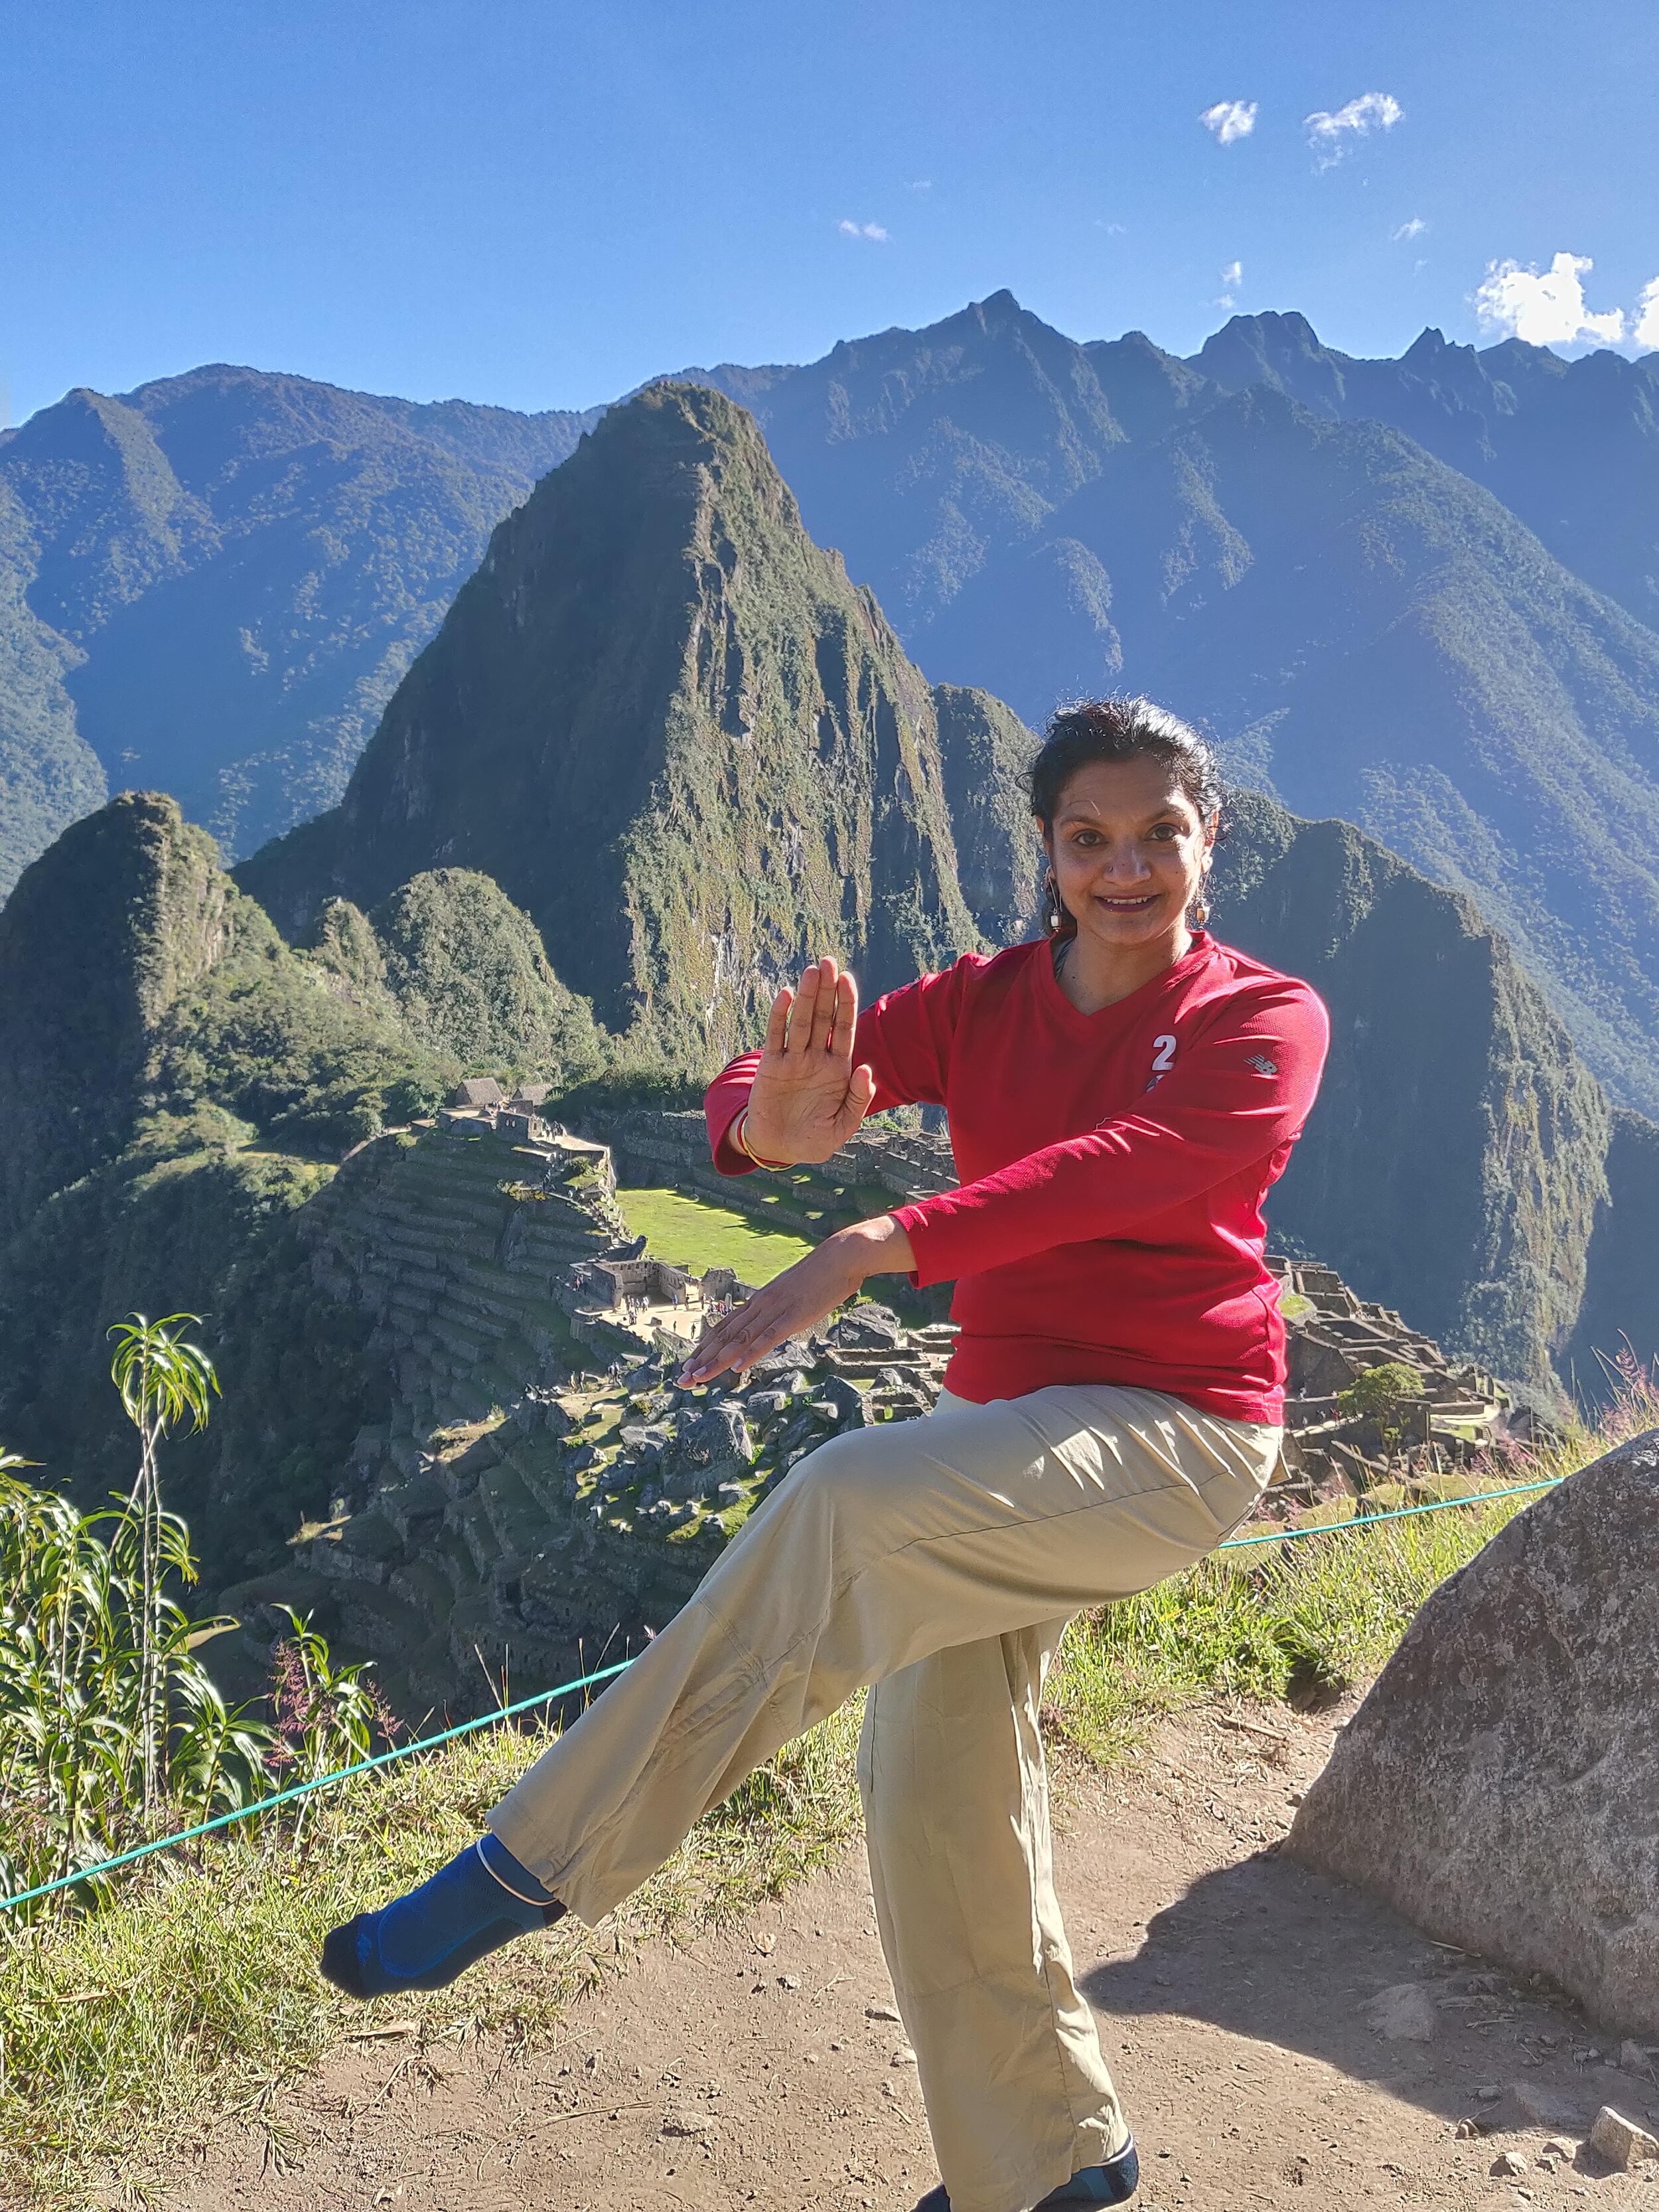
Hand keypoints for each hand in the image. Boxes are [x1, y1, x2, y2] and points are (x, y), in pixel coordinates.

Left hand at [678, 1216, 914, 1384]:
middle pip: (723, 1336)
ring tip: (697, 1378)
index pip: (724, 1327)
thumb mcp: (793, 1294)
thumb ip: (780, 1309)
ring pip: (739, 1340)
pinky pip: (767, 1338)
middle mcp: (760, 1306)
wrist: (839, 1256)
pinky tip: (737, 1368)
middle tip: (682, 1379)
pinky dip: (750, 1354)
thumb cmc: (821, 1275)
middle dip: (701, 1359)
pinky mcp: (792, 1317)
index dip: (704, 1348)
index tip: (690, 1364)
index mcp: (759, 1301)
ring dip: (716, 1361)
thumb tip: (773, 1322)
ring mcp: (775, 1311)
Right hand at [742, 957, 875, 1165]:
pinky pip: (776, 1037)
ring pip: (802, 1021)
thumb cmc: (814, 1139)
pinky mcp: (771, 1067)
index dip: (846, 1004)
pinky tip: (787, 995)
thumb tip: (866, 1069)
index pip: (844, 1029)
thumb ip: (858, 1099)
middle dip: (827, 990)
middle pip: (824, 1017)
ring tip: (813, 970)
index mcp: (837, 1069)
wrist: (779, 1149)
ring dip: (807, 996)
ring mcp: (793, 1060)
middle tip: (829, 961)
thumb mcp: (843, 1125)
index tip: (848, 979)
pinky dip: (780, 1016)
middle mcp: (816, 1058)